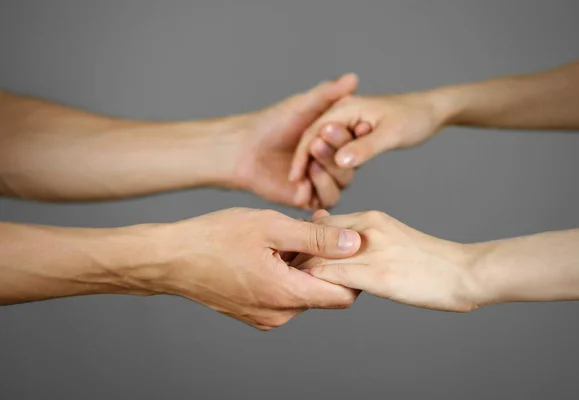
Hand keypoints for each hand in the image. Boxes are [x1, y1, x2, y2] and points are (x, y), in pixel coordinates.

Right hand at [146, 208, 361, 329]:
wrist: (170, 260)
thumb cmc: (215, 239)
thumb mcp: (271, 227)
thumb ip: (317, 239)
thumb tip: (355, 244)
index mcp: (287, 295)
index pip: (344, 295)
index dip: (352, 268)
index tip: (345, 241)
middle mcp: (279, 315)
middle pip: (324, 291)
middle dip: (326, 260)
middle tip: (314, 225)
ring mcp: (265, 317)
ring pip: (303, 291)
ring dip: (304, 264)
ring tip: (289, 234)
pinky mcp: (254, 313)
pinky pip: (284, 295)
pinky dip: (287, 273)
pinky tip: (273, 249)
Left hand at [232, 74, 358, 208]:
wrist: (245, 150)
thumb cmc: (274, 123)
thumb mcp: (303, 105)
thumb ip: (327, 94)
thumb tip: (353, 78)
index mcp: (337, 141)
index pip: (356, 141)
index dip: (356, 135)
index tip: (357, 126)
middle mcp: (333, 162)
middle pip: (349, 165)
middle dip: (335, 155)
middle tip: (318, 142)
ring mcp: (322, 182)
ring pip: (340, 185)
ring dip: (328, 175)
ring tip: (311, 163)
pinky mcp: (309, 198)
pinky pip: (323, 201)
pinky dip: (314, 192)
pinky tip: (301, 184)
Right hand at [289, 92, 446, 180]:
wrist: (429, 111)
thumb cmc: (413, 117)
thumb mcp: (391, 133)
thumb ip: (365, 147)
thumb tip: (341, 162)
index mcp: (344, 108)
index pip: (313, 133)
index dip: (302, 158)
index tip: (294, 181)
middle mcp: (340, 114)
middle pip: (312, 142)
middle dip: (303, 167)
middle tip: (297, 193)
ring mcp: (344, 125)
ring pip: (321, 149)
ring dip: (314, 170)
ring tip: (306, 194)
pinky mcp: (351, 136)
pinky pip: (333, 153)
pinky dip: (327, 168)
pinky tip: (323, 187)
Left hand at [298, 210, 481, 311]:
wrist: (463, 271)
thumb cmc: (427, 259)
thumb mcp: (392, 236)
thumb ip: (362, 236)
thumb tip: (335, 239)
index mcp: (370, 218)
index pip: (321, 224)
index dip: (301, 241)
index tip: (289, 256)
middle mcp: (367, 229)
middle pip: (313, 238)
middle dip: (294, 254)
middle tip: (279, 270)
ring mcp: (372, 252)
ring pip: (319, 258)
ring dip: (299, 271)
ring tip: (286, 283)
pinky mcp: (379, 276)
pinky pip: (334, 278)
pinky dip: (315, 285)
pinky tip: (306, 295)